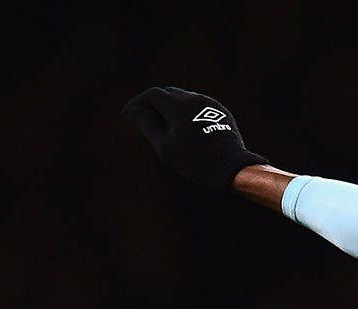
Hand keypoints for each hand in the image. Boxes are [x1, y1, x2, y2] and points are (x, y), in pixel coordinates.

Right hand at [123, 86, 268, 190]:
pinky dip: (187, 112)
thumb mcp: (164, 145)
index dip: (138, 103)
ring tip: (164, 122)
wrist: (229, 167)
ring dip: (171, 107)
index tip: (128, 113)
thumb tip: (133, 110)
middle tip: (144, 116)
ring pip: (184, 99)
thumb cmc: (194, 159)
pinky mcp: (221, 112)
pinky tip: (185, 126)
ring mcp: (210, 104)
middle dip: (154, 103)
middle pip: (168, 93)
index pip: (152, 95)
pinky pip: (199, 107)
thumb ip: (147, 124)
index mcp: (178, 104)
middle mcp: (194, 98)